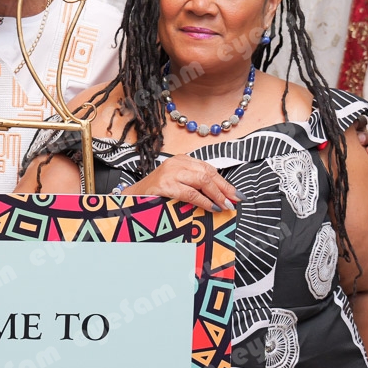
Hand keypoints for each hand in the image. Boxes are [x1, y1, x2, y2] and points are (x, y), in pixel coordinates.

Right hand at [125, 155, 242, 212]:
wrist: (132, 198)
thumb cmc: (156, 193)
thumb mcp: (177, 183)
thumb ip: (195, 185)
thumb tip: (221, 196)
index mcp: (181, 160)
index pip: (208, 169)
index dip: (224, 182)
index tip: (236, 194)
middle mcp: (176, 162)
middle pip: (208, 173)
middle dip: (224, 188)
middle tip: (234, 201)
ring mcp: (170, 172)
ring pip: (202, 181)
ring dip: (216, 195)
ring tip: (224, 206)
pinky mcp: (165, 184)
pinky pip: (191, 193)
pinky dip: (204, 201)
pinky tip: (211, 207)